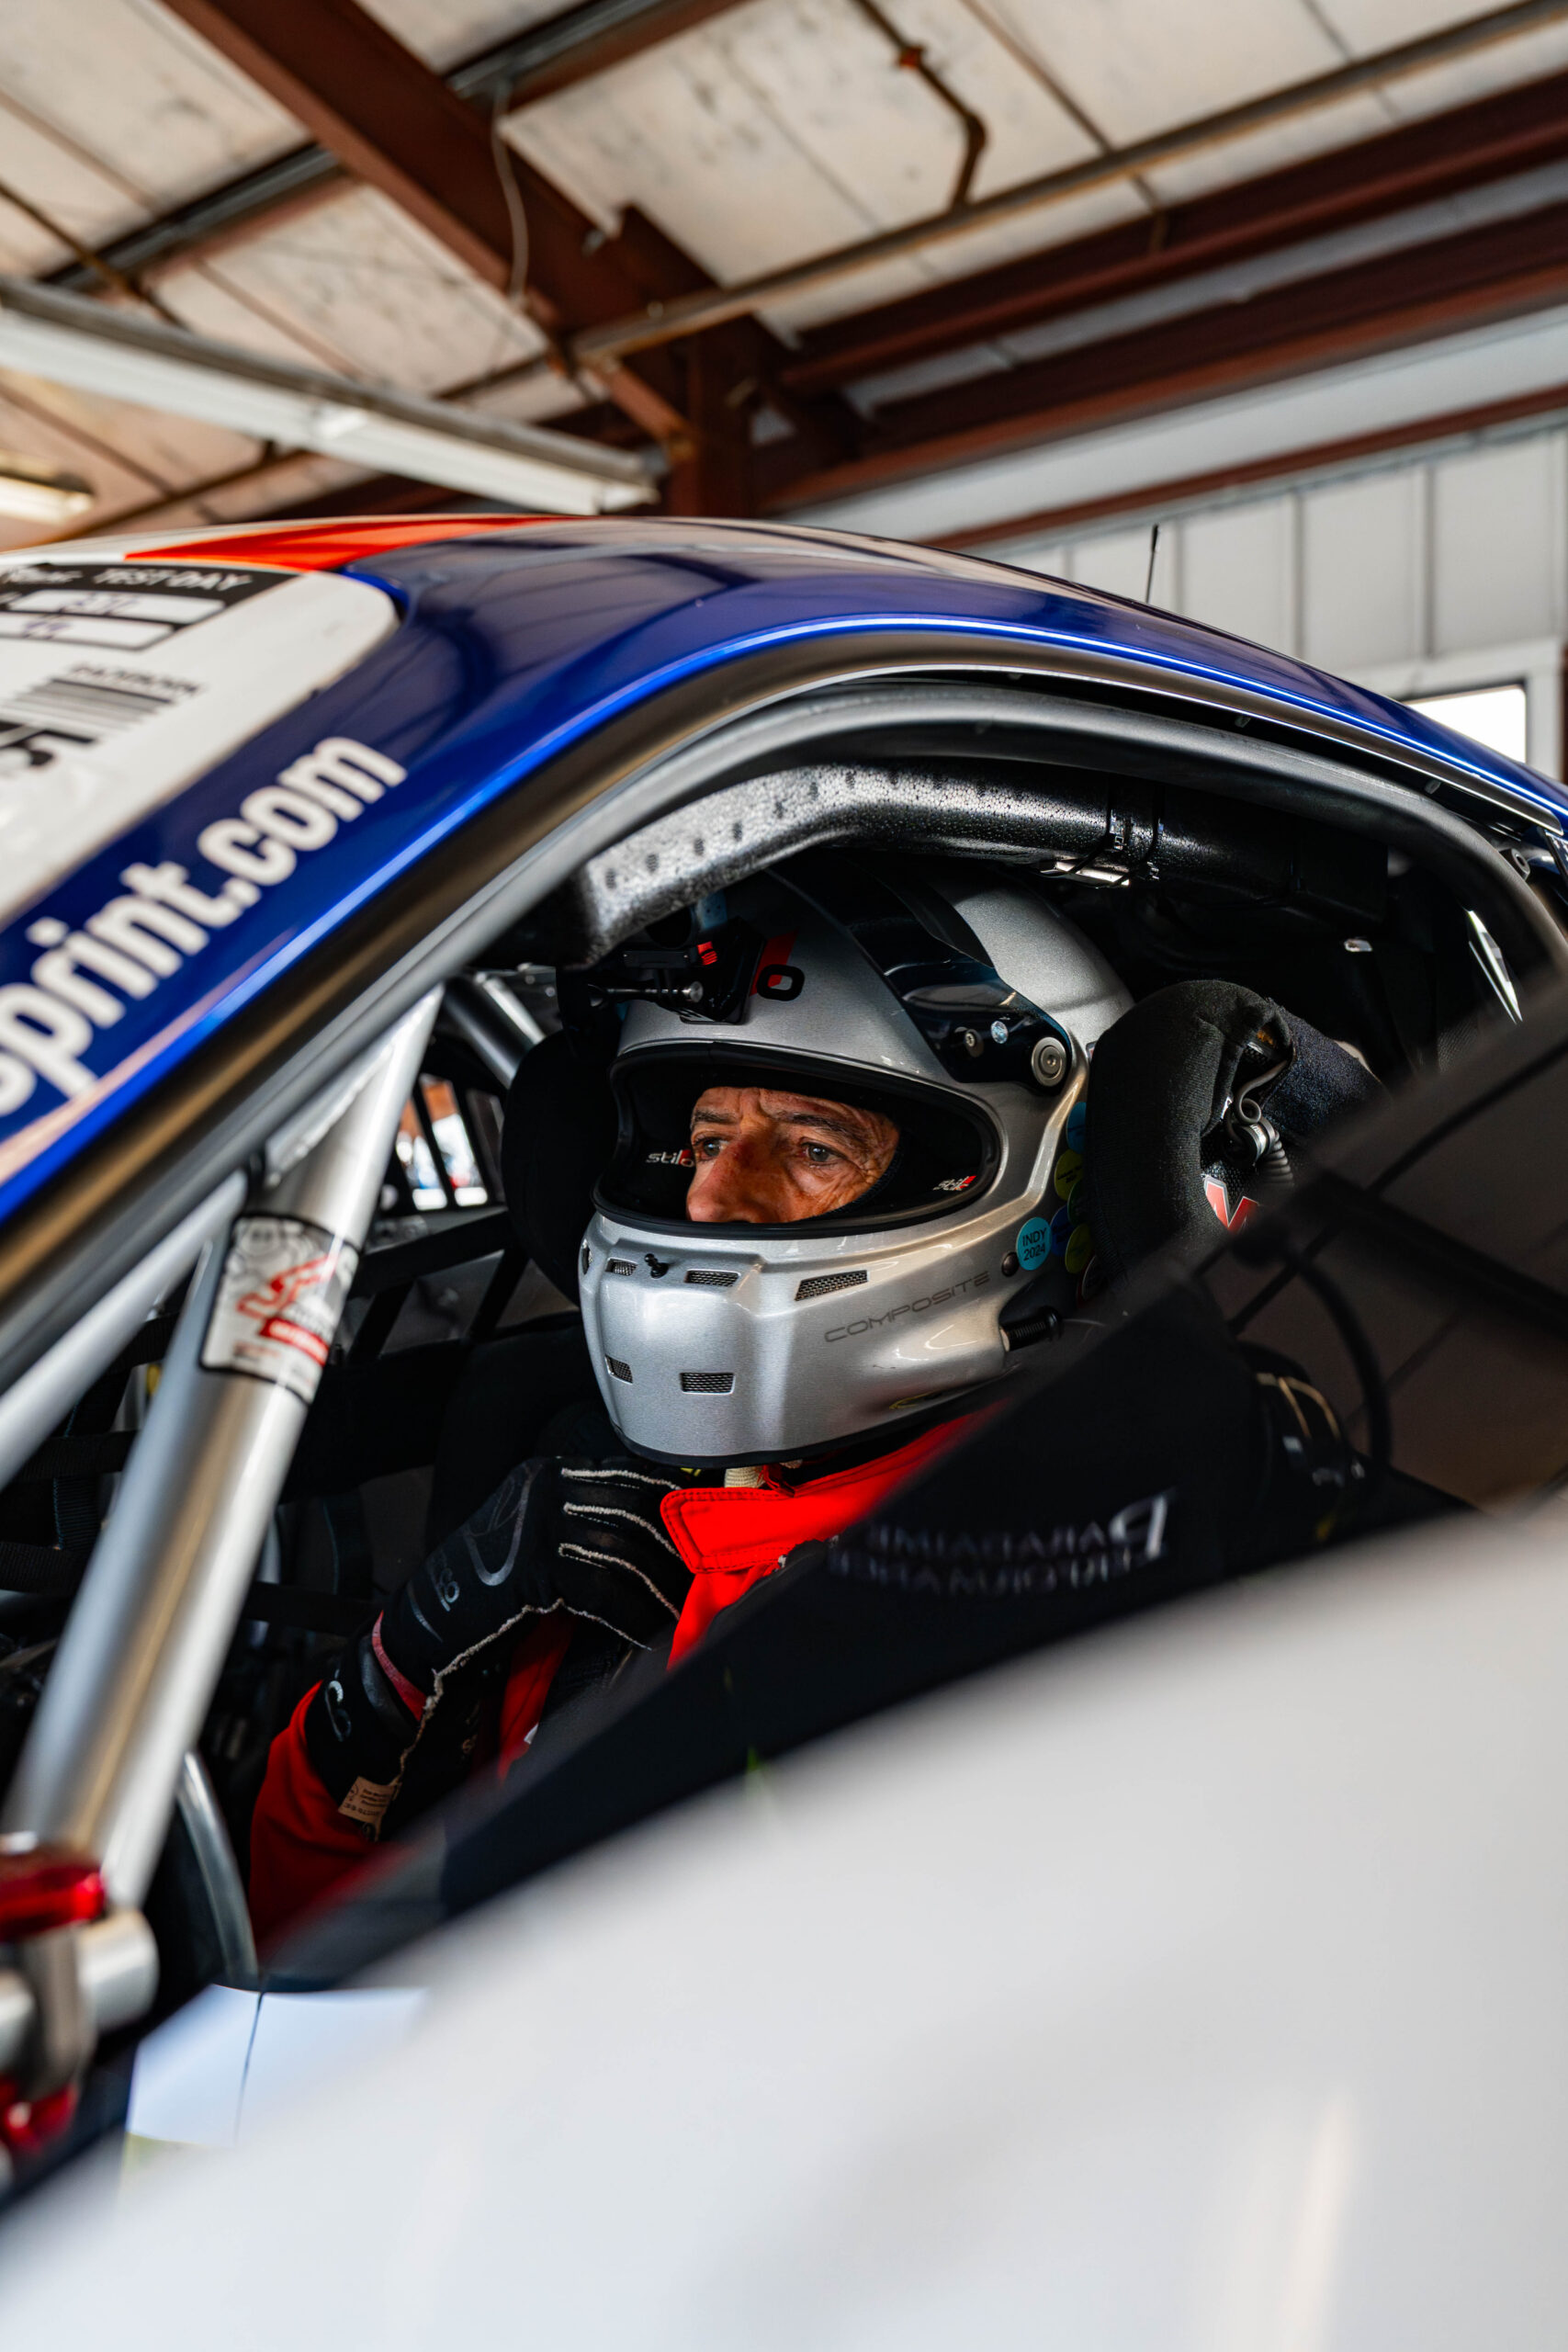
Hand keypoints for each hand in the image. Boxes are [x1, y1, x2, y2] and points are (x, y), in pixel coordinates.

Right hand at [303, 1458, 688, 1835]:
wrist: (427, 1628)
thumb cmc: (489, 1593)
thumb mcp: (538, 1540)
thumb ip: (587, 1526)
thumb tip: (661, 1540)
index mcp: (547, 1474)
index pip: (631, 1478)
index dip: (674, 1507)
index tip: (707, 1532)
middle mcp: (542, 1488)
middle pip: (635, 1512)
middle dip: (676, 1550)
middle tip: (708, 1577)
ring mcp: (534, 1524)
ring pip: (624, 1553)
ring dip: (661, 1589)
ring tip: (684, 1612)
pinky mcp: (531, 1566)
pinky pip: (603, 1590)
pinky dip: (633, 1616)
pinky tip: (648, 1633)